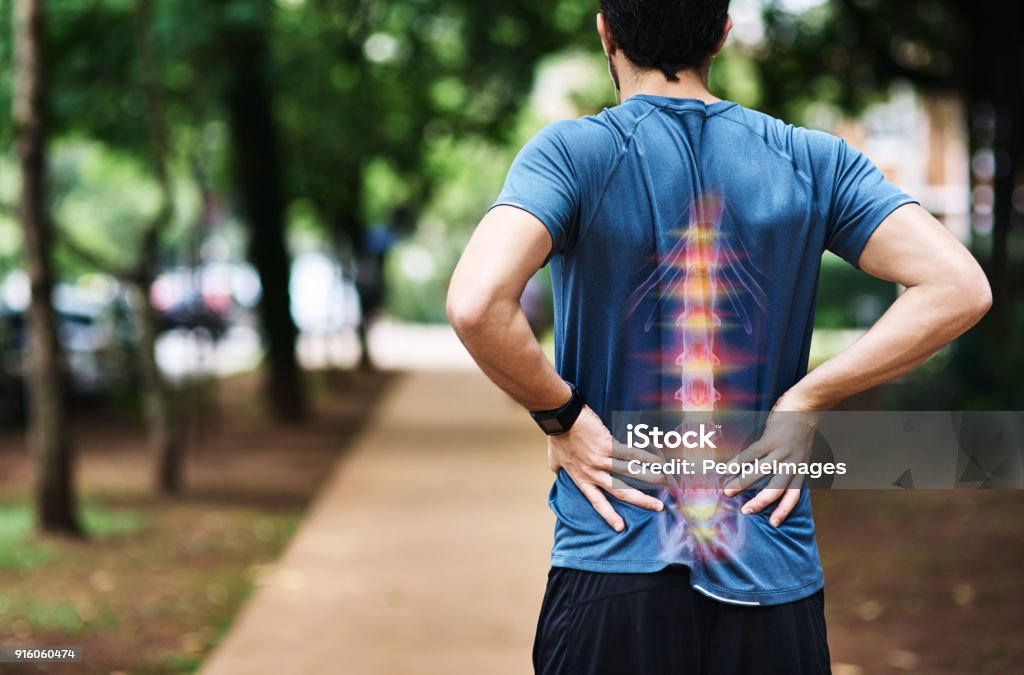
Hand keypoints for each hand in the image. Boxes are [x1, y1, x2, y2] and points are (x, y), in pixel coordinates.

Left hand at [548, 405, 663, 531]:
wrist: (561, 417)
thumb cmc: (558, 436)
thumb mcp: (555, 459)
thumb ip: (559, 468)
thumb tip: (557, 471)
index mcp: (581, 479)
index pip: (596, 502)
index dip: (609, 515)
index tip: (620, 528)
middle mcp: (593, 473)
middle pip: (620, 492)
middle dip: (640, 501)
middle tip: (658, 508)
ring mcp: (601, 460)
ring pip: (630, 473)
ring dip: (650, 477)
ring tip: (665, 482)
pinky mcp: (609, 446)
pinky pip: (631, 454)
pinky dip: (646, 458)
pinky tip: (659, 461)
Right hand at [722, 396, 820, 526]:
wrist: (807, 405)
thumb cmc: (800, 428)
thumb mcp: (801, 452)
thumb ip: (790, 465)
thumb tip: (774, 477)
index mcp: (800, 469)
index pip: (793, 495)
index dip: (784, 510)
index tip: (773, 524)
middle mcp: (792, 464)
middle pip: (776, 489)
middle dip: (759, 503)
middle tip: (744, 512)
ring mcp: (782, 451)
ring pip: (760, 473)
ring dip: (742, 483)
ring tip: (726, 490)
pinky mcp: (771, 439)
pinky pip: (751, 455)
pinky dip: (737, 463)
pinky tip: (725, 468)